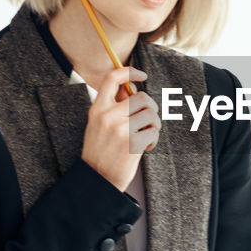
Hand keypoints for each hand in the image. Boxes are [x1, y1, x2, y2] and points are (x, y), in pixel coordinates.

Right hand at [80, 66, 158, 190]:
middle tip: (148, 119)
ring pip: (151, 113)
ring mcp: (121, 129)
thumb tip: (130, 87)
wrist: (97, 178)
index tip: (141, 74)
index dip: (129, 71)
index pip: (112, 78)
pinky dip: (153, 139)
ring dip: (154, 124)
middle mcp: (108, 116)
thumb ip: (113, 105)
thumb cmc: (100, 150)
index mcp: (98, 109)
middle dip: (150, 107)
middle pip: (142, 97)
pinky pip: (154, 131)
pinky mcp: (133, 143)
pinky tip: (145, 147)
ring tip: (146, 134)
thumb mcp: (98, 124)